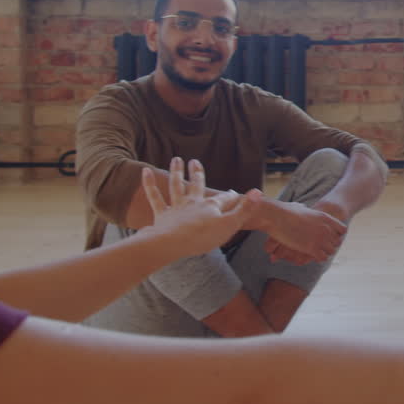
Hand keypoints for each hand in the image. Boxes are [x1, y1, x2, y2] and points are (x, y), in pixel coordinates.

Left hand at [140, 157, 260, 255]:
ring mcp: (176, 207)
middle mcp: (193, 203)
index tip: (232, 192)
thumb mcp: (229, 225)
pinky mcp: (161, 215)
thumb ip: (244, 210)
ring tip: (176, 159)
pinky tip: (145, 171)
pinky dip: (149, 184)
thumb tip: (258, 192)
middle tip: (195, 161)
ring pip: (176, 186)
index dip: (229, 196)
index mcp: (210, 207)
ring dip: (176, 172)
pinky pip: (154, 196)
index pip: (223, 199)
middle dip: (197, 173)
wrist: (173, 244)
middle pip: (196, 185)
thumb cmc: (202, 238)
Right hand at [255, 200, 346, 263]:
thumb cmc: (285, 211)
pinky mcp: (311, 248)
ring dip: (323, 252)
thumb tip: (303, 207)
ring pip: (331, 251)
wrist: (276, 217)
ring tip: (315, 251)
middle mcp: (326, 228)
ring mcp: (320, 238)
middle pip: (337, 242)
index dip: (336, 235)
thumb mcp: (301, 207)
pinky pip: (322, 258)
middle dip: (329, 245)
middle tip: (320, 246)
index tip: (329, 237)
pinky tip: (310, 254)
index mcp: (325, 218)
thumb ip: (306, 209)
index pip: (342, 230)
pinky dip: (317, 258)